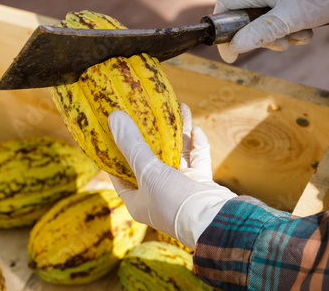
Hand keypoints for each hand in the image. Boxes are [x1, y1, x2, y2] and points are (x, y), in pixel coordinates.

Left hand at [108, 103, 236, 248]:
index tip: (114, 133)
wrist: (215, 221)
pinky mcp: (199, 183)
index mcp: (138, 200)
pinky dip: (197, 145)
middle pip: (151, 160)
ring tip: (180, 107)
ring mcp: (180, 188)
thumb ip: (132, 145)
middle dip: (152, 135)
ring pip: (177, 155)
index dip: (115, 155)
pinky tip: (197, 129)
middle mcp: (157, 194)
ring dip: (179, 133)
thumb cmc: (174, 202)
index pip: (120, 175)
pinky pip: (198, 160)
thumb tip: (114, 118)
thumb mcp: (148, 172)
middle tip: (148, 112)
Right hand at [214, 0, 328, 62]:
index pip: (225, 5)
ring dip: (280, 33)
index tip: (231, 53)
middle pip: (246, 16)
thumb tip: (234, 47)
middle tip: (281, 45)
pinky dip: (289, 26)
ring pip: (264, 18)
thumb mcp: (291, 19)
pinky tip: (306, 28)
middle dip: (263, 36)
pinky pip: (278, 13)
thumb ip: (261, 33)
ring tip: (301, 35)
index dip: (225, 31)